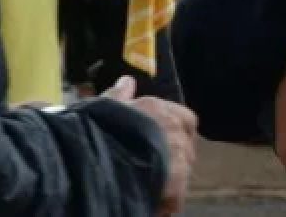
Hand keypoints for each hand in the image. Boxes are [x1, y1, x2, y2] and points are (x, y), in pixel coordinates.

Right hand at [104, 76, 196, 215]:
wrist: (100, 162)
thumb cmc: (101, 130)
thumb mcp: (104, 109)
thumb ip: (119, 95)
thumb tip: (127, 80)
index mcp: (163, 111)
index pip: (184, 119)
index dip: (172, 130)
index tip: (158, 141)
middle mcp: (177, 133)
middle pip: (185, 146)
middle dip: (173, 156)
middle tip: (153, 167)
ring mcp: (179, 161)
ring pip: (183, 171)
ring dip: (170, 178)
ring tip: (150, 187)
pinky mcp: (176, 188)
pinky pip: (175, 199)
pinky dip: (165, 204)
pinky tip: (152, 206)